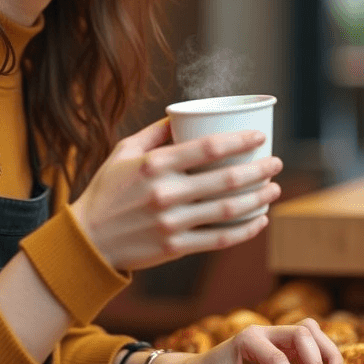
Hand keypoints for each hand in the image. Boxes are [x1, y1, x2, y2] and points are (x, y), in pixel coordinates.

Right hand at [70, 118, 282, 270]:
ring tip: (274, 189)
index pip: (207, 147)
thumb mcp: (123, 152)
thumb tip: (183, 115)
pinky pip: (219, 239)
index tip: (260, 136)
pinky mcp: (175, 248)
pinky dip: (245, 230)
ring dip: (258, 198)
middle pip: (225, 179)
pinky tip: (259, 220)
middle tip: (276, 163)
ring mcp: (171, 222)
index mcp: (154, 164)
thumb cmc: (107, 191)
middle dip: (259, 169)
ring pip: (228, 210)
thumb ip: (154, 132)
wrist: (88, 241)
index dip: (240, 140)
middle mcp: (165, 193)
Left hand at [150, 320, 345, 363]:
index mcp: (246, 340)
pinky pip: (310, 346)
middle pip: (303, 333)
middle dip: (317, 360)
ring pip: (311, 334)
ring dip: (327, 353)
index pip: (278, 357)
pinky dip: (323, 358)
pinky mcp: (281, 351)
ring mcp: (274, 340)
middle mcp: (263, 334)